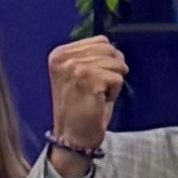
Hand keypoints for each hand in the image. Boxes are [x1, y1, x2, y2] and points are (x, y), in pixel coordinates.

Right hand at [47, 35, 125, 156]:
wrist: (73, 137)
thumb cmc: (80, 107)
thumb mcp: (79, 74)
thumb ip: (91, 57)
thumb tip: (116, 51)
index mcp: (60, 53)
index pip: (101, 40)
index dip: (107, 60)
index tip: (94, 80)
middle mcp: (64, 58)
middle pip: (110, 50)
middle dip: (111, 70)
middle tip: (96, 89)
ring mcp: (75, 68)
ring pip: (116, 64)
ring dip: (112, 82)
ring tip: (96, 96)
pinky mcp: (88, 80)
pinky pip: (118, 78)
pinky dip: (114, 92)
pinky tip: (99, 102)